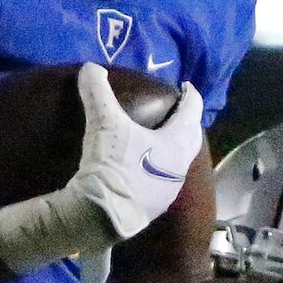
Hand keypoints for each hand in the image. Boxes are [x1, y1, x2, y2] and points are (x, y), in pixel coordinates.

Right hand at [73, 63, 203, 240]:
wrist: (100, 214)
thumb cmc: (113, 164)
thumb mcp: (104, 123)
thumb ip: (98, 92)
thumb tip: (90, 68)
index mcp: (177, 143)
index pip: (192, 112)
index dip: (190, 96)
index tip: (187, 87)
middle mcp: (179, 168)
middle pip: (190, 139)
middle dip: (186, 123)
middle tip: (176, 112)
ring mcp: (168, 191)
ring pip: (178, 163)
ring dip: (171, 149)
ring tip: (159, 139)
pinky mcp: (152, 207)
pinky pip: (162, 181)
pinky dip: (156, 169)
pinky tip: (143, 167)